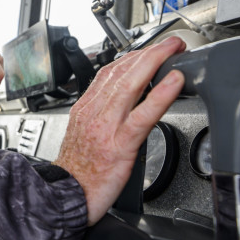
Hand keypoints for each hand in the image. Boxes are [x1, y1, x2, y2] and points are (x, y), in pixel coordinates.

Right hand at [53, 36, 185, 224]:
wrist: (64, 197)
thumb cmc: (77, 173)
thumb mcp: (85, 136)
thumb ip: (101, 117)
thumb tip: (124, 107)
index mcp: (85, 109)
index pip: (109, 72)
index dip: (133, 56)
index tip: (151, 49)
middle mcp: (94, 112)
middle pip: (121, 72)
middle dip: (148, 52)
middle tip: (170, 42)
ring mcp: (106, 127)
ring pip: (130, 85)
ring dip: (155, 62)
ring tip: (175, 52)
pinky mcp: (119, 146)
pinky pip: (142, 115)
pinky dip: (160, 95)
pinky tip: (174, 82)